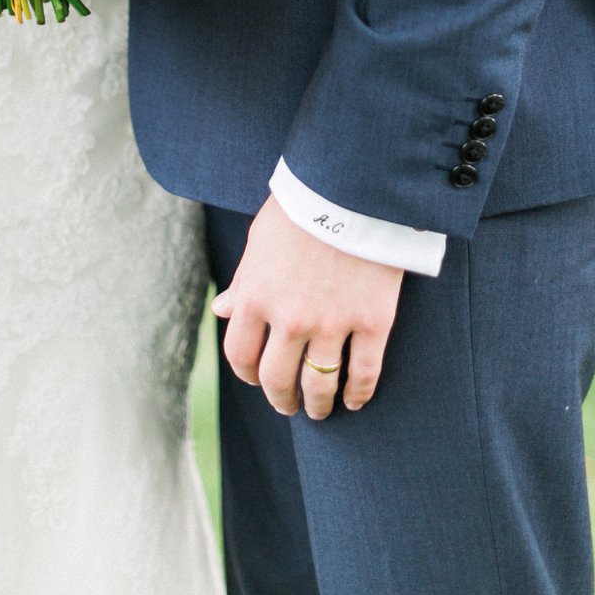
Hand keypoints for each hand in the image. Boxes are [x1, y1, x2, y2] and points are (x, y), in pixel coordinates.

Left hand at [214, 195, 403, 420]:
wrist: (352, 184)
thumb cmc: (302, 206)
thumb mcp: (260, 240)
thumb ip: (243, 281)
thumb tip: (222, 310)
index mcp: (254, 298)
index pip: (240, 356)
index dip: (247, 375)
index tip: (257, 380)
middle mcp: (289, 319)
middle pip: (278, 380)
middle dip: (281, 398)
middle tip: (289, 405)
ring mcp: (332, 324)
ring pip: (320, 385)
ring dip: (318, 405)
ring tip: (321, 410)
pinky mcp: (372, 321)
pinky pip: (364, 373)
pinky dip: (358, 394)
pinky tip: (354, 401)